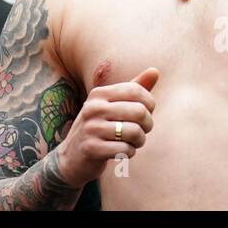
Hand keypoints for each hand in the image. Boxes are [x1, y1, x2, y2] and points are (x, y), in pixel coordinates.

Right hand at [55, 66, 158, 186]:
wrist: (72, 157)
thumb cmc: (100, 127)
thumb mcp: (113, 105)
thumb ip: (134, 88)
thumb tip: (155, 70)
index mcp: (99, 93)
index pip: (136, 90)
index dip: (149, 103)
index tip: (145, 113)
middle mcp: (93, 107)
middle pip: (139, 111)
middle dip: (147, 125)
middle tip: (141, 131)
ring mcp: (91, 128)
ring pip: (134, 132)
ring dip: (139, 140)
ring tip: (132, 142)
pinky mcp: (92, 149)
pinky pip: (125, 149)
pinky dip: (129, 153)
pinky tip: (121, 151)